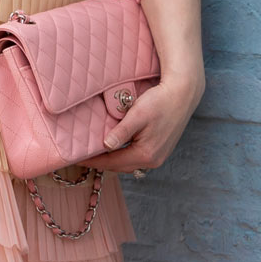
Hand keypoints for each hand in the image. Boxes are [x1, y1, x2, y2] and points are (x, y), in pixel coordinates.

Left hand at [84, 68, 203, 174]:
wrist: (183, 94)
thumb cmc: (160, 101)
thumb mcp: (138, 115)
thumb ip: (121, 132)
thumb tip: (106, 146)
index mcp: (146, 154)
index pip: (112, 163)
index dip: (94, 161)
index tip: (77, 158)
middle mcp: (153, 161)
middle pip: (120, 166)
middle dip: (102, 163)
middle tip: (83, 156)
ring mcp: (158, 157)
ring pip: (129, 163)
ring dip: (113, 160)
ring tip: (96, 153)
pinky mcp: (161, 150)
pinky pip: (137, 158)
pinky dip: (124, 155)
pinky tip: (116, 148)